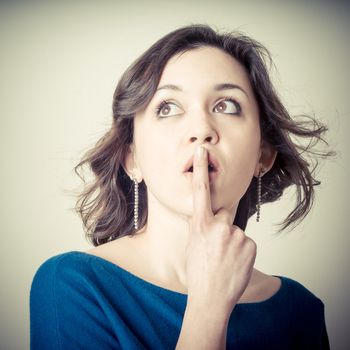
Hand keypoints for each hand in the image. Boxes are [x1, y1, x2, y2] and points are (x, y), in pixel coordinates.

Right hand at [185, 145, 256, 312]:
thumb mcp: (192, 244)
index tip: (201, 152)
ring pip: (235, 231)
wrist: (211, 298)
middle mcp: (219, 226)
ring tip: (224, 260)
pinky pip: (245, 242)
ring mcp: (236, 235)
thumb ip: (201, 226)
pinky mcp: (250, 244)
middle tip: (216, 249)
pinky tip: (234, 263)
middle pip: (224, 216)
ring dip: (231, 242)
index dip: (200, 170)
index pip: (200, 192)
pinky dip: (241, 251)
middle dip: (221, 228)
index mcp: (200, 225)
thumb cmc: (198, 271)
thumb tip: (210, 217)